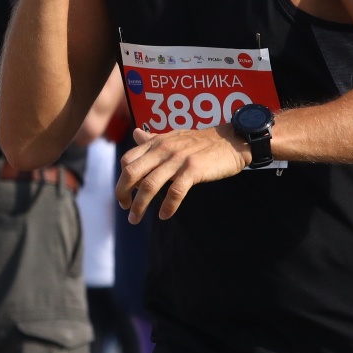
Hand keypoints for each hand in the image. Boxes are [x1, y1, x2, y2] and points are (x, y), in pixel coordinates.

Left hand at [116, 123, 249, 222]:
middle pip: (131, 172)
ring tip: (135, 218)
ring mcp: (177, 159)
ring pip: (149, 185)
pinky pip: (175, 191)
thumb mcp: (174, 136)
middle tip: (125, 208)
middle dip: (123, 193)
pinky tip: (164, 215)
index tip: (125, 193)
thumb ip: (153, 139)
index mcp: (156, 142)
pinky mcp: (193, 170)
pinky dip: (167, 206)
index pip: (127, 160)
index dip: (121, 178)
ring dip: (140, 205)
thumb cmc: (201, 141)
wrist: (231, 140)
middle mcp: (163, 149)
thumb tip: (136, 134)